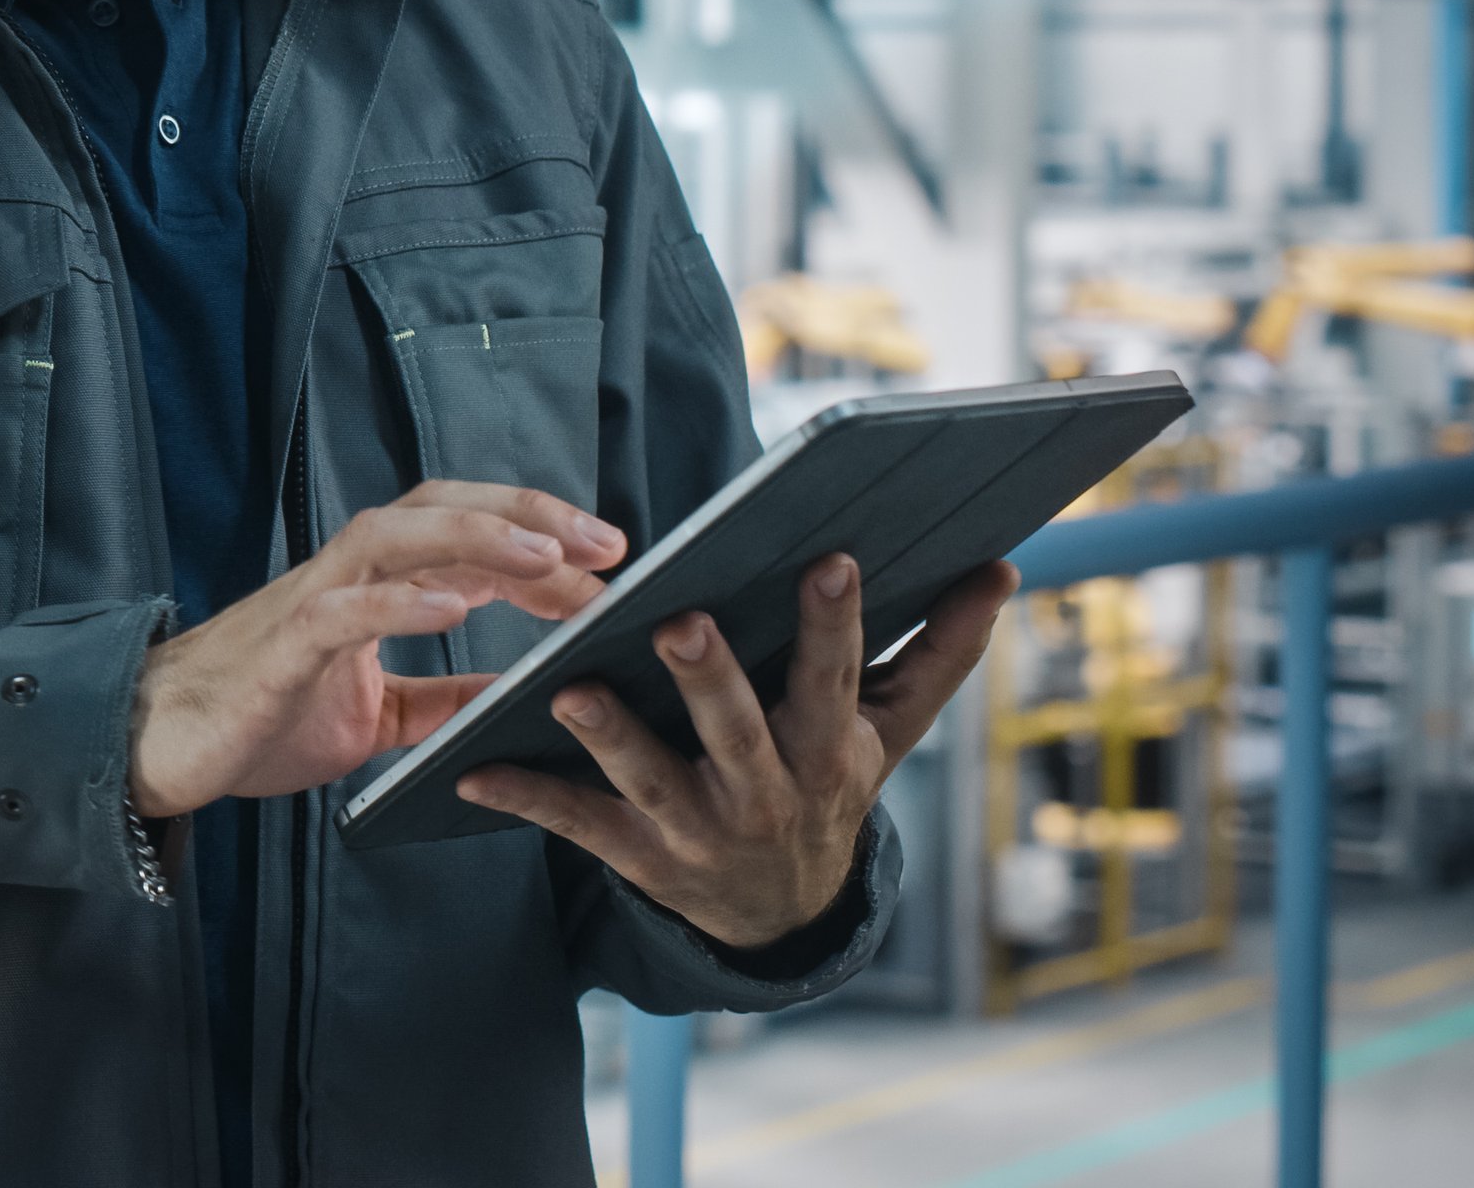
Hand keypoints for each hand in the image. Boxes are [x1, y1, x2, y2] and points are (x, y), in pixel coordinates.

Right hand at [129, 481, 626, 817]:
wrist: (158, 743)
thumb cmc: (263, 715)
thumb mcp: (382, 715)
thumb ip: (446, 697)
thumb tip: (521, 696)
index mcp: (373, 586)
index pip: (467, 535)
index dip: (540, 538)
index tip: (612, 562)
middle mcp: (346, 575)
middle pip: (440, 508)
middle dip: (526, 516)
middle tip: (606, 544)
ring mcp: (310, 601)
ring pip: (395, 537)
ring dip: (475, 537)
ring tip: (547, 556)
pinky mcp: (281, 646)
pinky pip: (344, 610)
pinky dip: (401, 601)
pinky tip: (456, 606)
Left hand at [458, 555, 1019, 949]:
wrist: (784, 915)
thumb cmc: (829, 783)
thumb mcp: (890, 731)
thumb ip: (939, 650)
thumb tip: (1003, 568)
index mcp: (828, 750)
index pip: (835, 679)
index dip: (834, 624)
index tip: (829, 559)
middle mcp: (766, 793)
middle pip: (738, 731)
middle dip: (710, 681)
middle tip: (679, 623)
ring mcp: (698, 829)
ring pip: (650, 779)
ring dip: (609, 737)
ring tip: (566, 690)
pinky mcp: (638, 857)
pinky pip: (575, 824)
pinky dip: (523, 796)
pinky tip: (470, 768)